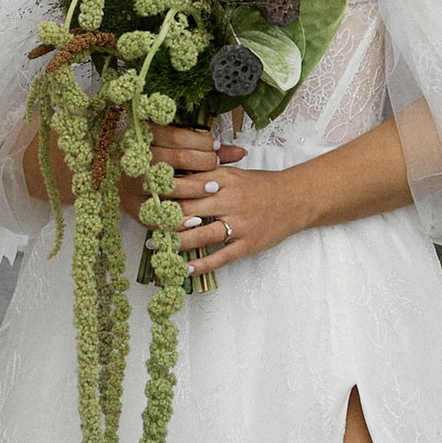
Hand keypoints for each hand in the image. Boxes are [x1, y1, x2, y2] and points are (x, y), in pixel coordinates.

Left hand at [151, 146, 303, 277]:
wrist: (296, 199)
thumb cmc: (261, 186)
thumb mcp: (233, 173)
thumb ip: (206, 176)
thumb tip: (173, 179)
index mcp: (224, 179)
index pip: (187, 184)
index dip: (164, 192)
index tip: (146, 197)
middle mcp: (230, 200)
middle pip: (188, 210)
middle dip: (164, 219)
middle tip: (144, 224)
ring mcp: (240, 224)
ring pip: (201, 235)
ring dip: (176, 243)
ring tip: (157, 246)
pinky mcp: (248, 244)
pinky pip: (221, 257)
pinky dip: (202, 265)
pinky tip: (185, 269)